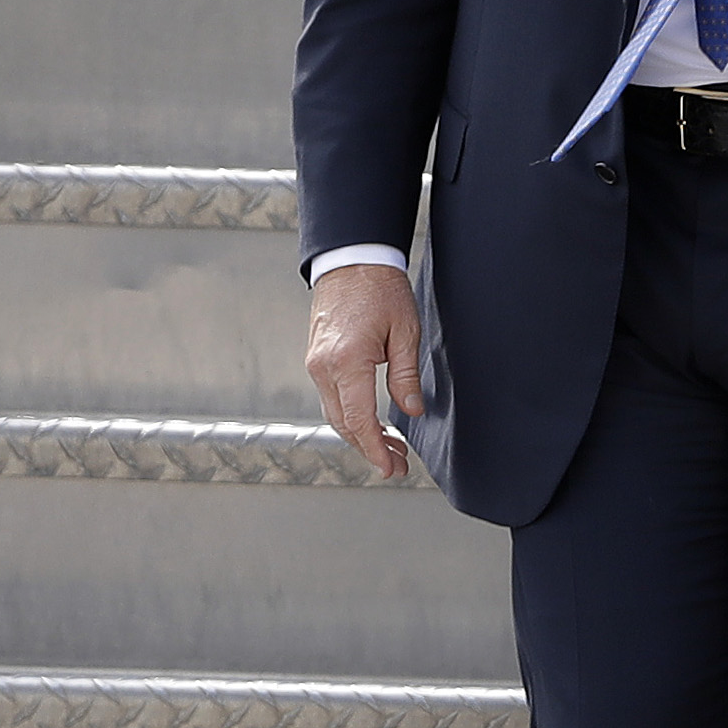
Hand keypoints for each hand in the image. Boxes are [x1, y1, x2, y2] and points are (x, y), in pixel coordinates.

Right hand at [308, 265, 423, 477]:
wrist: (351, 260)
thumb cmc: (381, 289)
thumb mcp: (406, 332)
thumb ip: (406, 376)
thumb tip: (412, 411)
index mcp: (347, 361)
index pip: (359, 420)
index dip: (375, 449)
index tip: (390, 467)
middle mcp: (324, 367)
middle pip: (344, 423)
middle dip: (370, 449)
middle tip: (397, 466)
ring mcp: (316, 364)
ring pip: (336, 413)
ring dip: (361, 435)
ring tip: (390, 449)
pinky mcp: (317, 360)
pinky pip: (332, 398)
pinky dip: (351, 416)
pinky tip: (371, 424)